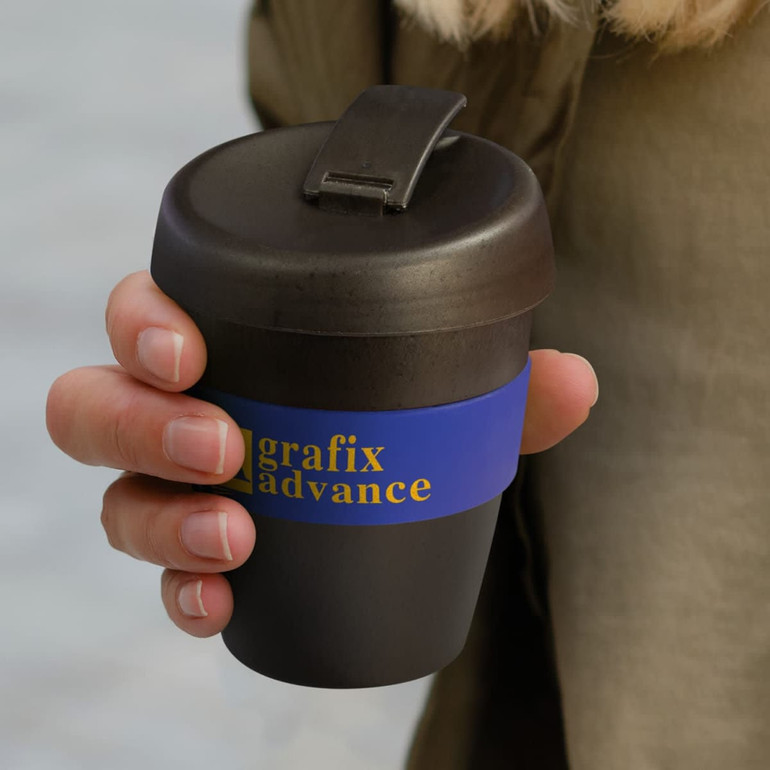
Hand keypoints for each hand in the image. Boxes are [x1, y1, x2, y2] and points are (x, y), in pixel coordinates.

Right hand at [46, 270, 597, 637]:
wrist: (376, 491)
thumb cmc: (390, 420)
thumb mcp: (442, 394)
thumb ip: (500, 386)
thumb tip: (574, 380)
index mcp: (225, 346)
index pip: (143, 315)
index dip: (144, 325)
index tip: (190, 351)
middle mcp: (177, 412)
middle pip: (97, 406)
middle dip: (143, 424)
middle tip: (225, 446)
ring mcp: (174, 487)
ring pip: (115, 497)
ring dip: (162, 519)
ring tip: (237, 534)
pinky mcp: (190, 554)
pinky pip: (159, 575)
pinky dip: (182, 593)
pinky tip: (221, 605)